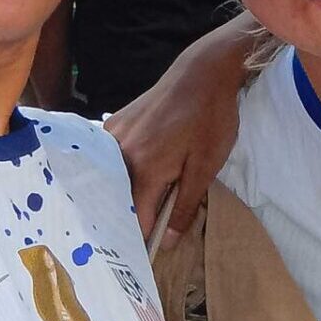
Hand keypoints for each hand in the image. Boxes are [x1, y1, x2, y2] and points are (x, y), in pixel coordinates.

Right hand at [104, 15, 256, 247]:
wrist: (203, 70)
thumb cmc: (211, 119)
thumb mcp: (206, 167)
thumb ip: (184, 207)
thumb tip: (166, 242)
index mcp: (144, 169)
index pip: (134, 220)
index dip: (144, 238)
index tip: (152, 251)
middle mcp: (119, 155)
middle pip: (119, 201)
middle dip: (133, 217)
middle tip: (150, 226)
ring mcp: (112, 137)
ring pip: (112, 181)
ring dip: (126, 194)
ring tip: (146, 200)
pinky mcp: (113, 123)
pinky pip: (110, 159)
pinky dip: (121, 172)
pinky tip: (136, 173)